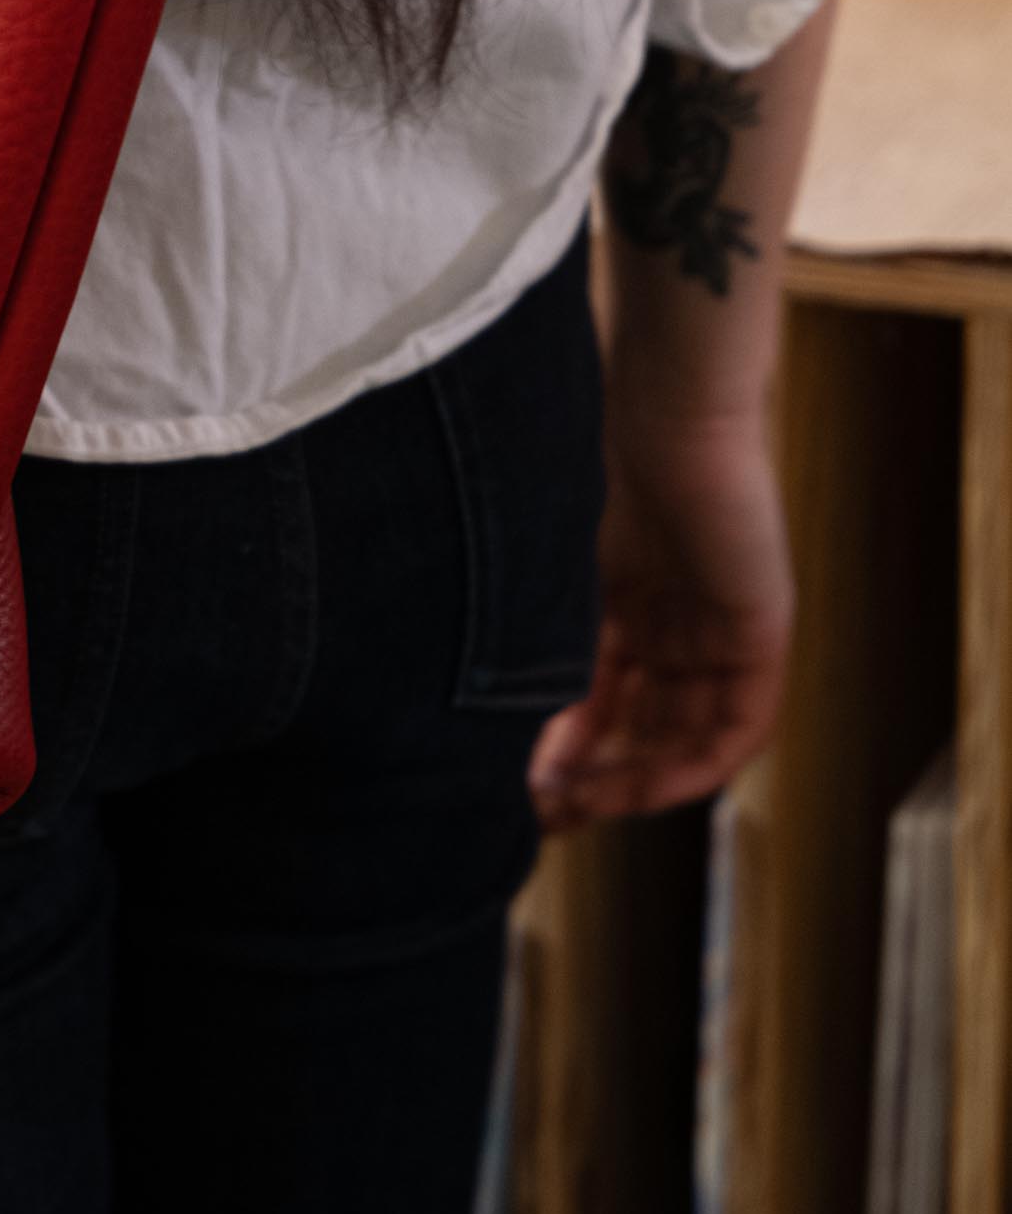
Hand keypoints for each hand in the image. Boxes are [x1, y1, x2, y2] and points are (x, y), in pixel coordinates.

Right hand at [529, 387, 792, 830]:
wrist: (663, 404)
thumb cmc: (590, 453)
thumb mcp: (547, 560)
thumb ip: (525, 627)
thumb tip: (452, 697)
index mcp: (621, 599)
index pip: (596, 698)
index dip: (558, 749)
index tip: (509, 786)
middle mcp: (672, 624)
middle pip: (637, 727)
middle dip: (587, 776)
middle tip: (535, 809)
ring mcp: (717, 630)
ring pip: (681, 736)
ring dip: (630, 780)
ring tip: (573, 803)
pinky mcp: (760, 633)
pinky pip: (737, 727)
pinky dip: (689, 765)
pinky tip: (640, 786)